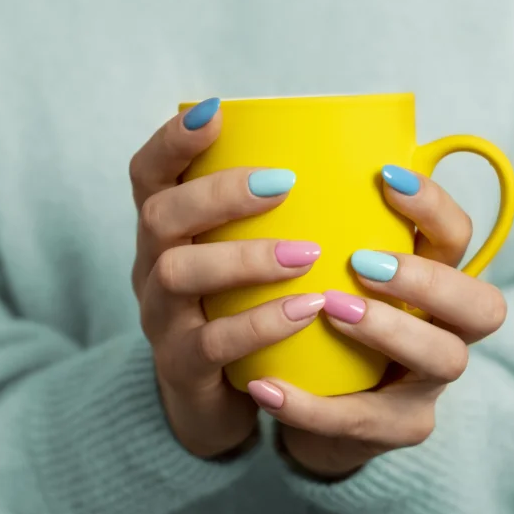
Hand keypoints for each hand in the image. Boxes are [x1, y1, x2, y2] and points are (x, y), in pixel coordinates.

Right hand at [131, 98, 323, 457]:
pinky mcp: (183, 368)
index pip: (149, 173)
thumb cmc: (246, 310)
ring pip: (178, 275)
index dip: (173, 140)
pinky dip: (260, 324)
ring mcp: (162, 319)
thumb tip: (364, 158)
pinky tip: (306, 310)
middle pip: (159, 216)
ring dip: (244, 258)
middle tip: (283, 184)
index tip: (215, 112)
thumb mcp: (247, 258)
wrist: (218, 402)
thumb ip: (277, 216)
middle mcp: (153, 268)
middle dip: (218, 194)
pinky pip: (212, 343)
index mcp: (168, 232)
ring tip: (307, 253)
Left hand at [246, 165, 506, 478]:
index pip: (459, 238)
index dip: (434, 207)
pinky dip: (311, 406)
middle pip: (483, 305)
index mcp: (434, 280)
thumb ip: (316, 227)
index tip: (385, 177)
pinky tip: (264, 388)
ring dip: (389, 330)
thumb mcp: (327, 270)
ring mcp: (429, 383)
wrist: (314, 402)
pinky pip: (364, 421)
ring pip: (442, 359)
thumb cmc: (321, 320)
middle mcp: (448, 329)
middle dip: (429, 279)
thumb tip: (256, 142)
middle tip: (363, 263)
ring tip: (328, 310)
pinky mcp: (398, 428)